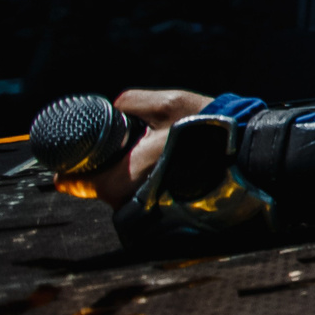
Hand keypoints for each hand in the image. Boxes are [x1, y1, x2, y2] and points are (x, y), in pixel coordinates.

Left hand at [54, 89, 210, 207]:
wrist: (245, 154)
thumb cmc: (205, 130)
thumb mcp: (166, 104)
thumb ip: (131, 102)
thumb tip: (115, 108)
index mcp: (119, 179)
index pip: (73, 181)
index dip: (70, 164)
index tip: (77, 150)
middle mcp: (127, 201)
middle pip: (95, 186)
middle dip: (103, 164)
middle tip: (124, 143)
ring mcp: (144, 210)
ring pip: (118, 190)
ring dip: (124, 172)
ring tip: (149, 150)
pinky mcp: (161, 211)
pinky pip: (137, 194)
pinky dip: (141, 180)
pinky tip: (161, 163)